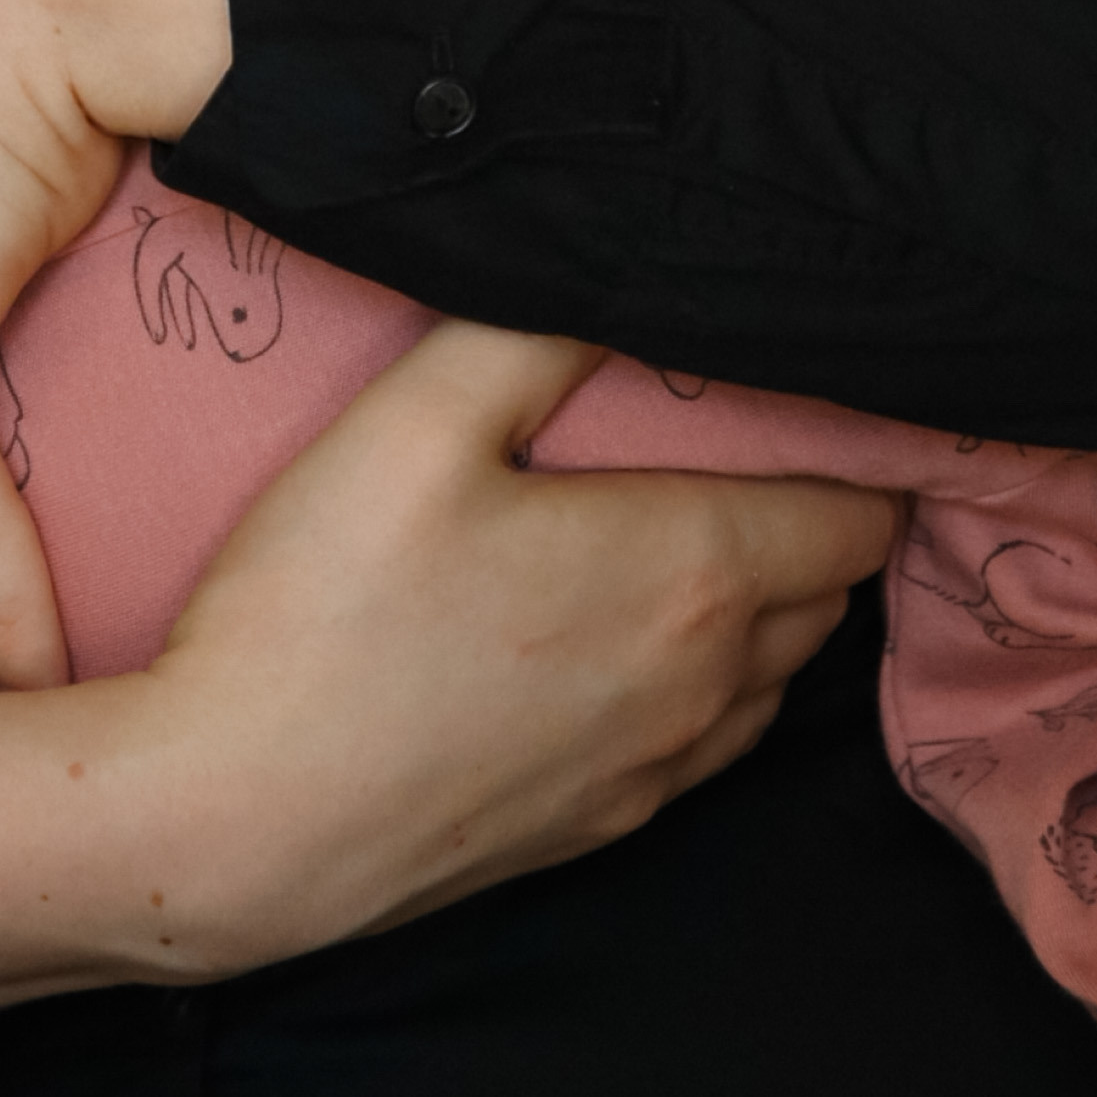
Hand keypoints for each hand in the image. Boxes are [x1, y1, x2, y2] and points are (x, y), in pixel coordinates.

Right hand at [0, 323, 894, 1022]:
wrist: (225, 827)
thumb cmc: (320, 612)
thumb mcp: (415, 420)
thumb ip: (531, 328)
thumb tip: (617, 259)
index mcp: (691, 573)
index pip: (859, 513)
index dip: (871, 454)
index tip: (850, 399)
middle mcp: (701, 685)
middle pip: (826, 594)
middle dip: (819, 518)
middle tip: (763, 442)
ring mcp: (649, 776)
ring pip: (767, 679)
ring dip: (763, 607)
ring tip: (703, 530)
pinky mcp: (588, 837)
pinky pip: (698, 747)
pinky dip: (701, 685)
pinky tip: (620, 642)